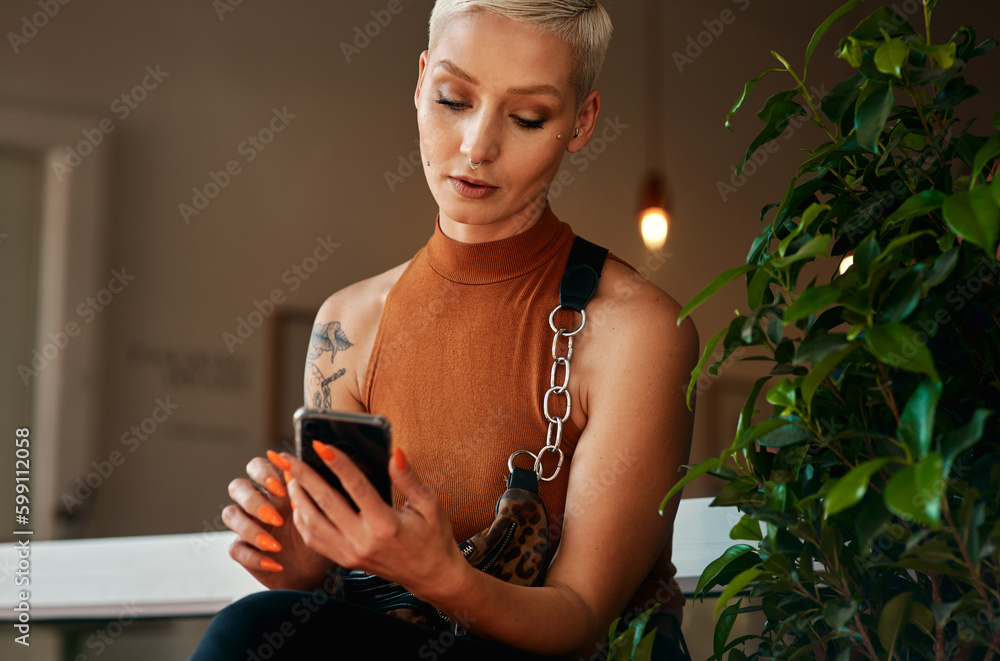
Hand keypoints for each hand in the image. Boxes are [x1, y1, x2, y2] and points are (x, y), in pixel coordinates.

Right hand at [223, 450, 337, 590]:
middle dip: (252, 499)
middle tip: (275, 516)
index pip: (257, 466)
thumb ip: (313, 492)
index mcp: (277, 487)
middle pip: (237, 486)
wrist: (316, 569)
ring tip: (275, 545)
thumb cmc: (321, 534)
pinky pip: (234, 548)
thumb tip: (311, 471)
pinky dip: (253, 557)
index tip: (283, 488)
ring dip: (249, 529)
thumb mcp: (322, 512)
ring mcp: (248, 524)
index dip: (263, 473)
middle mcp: (259, 502)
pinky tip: (274, 563)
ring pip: (230, 514)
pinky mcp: (242, 549)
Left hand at [282, 444, 467, 600]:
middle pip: (326, 504)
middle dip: (305, 477)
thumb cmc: (433, 537)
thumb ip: (409, 479)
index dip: (338, 464)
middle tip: (290, 458)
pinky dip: (303, 519)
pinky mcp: (345, 561)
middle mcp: (364, 541)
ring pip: (313, 524)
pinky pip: (314, 540)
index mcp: (386, 525)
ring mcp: (351, 554)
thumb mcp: (429, 504)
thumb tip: (394, 453)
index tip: (321, 445)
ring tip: (291, 476)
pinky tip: (300, 502)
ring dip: (298, 498)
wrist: (431, 576)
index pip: (357, 488)